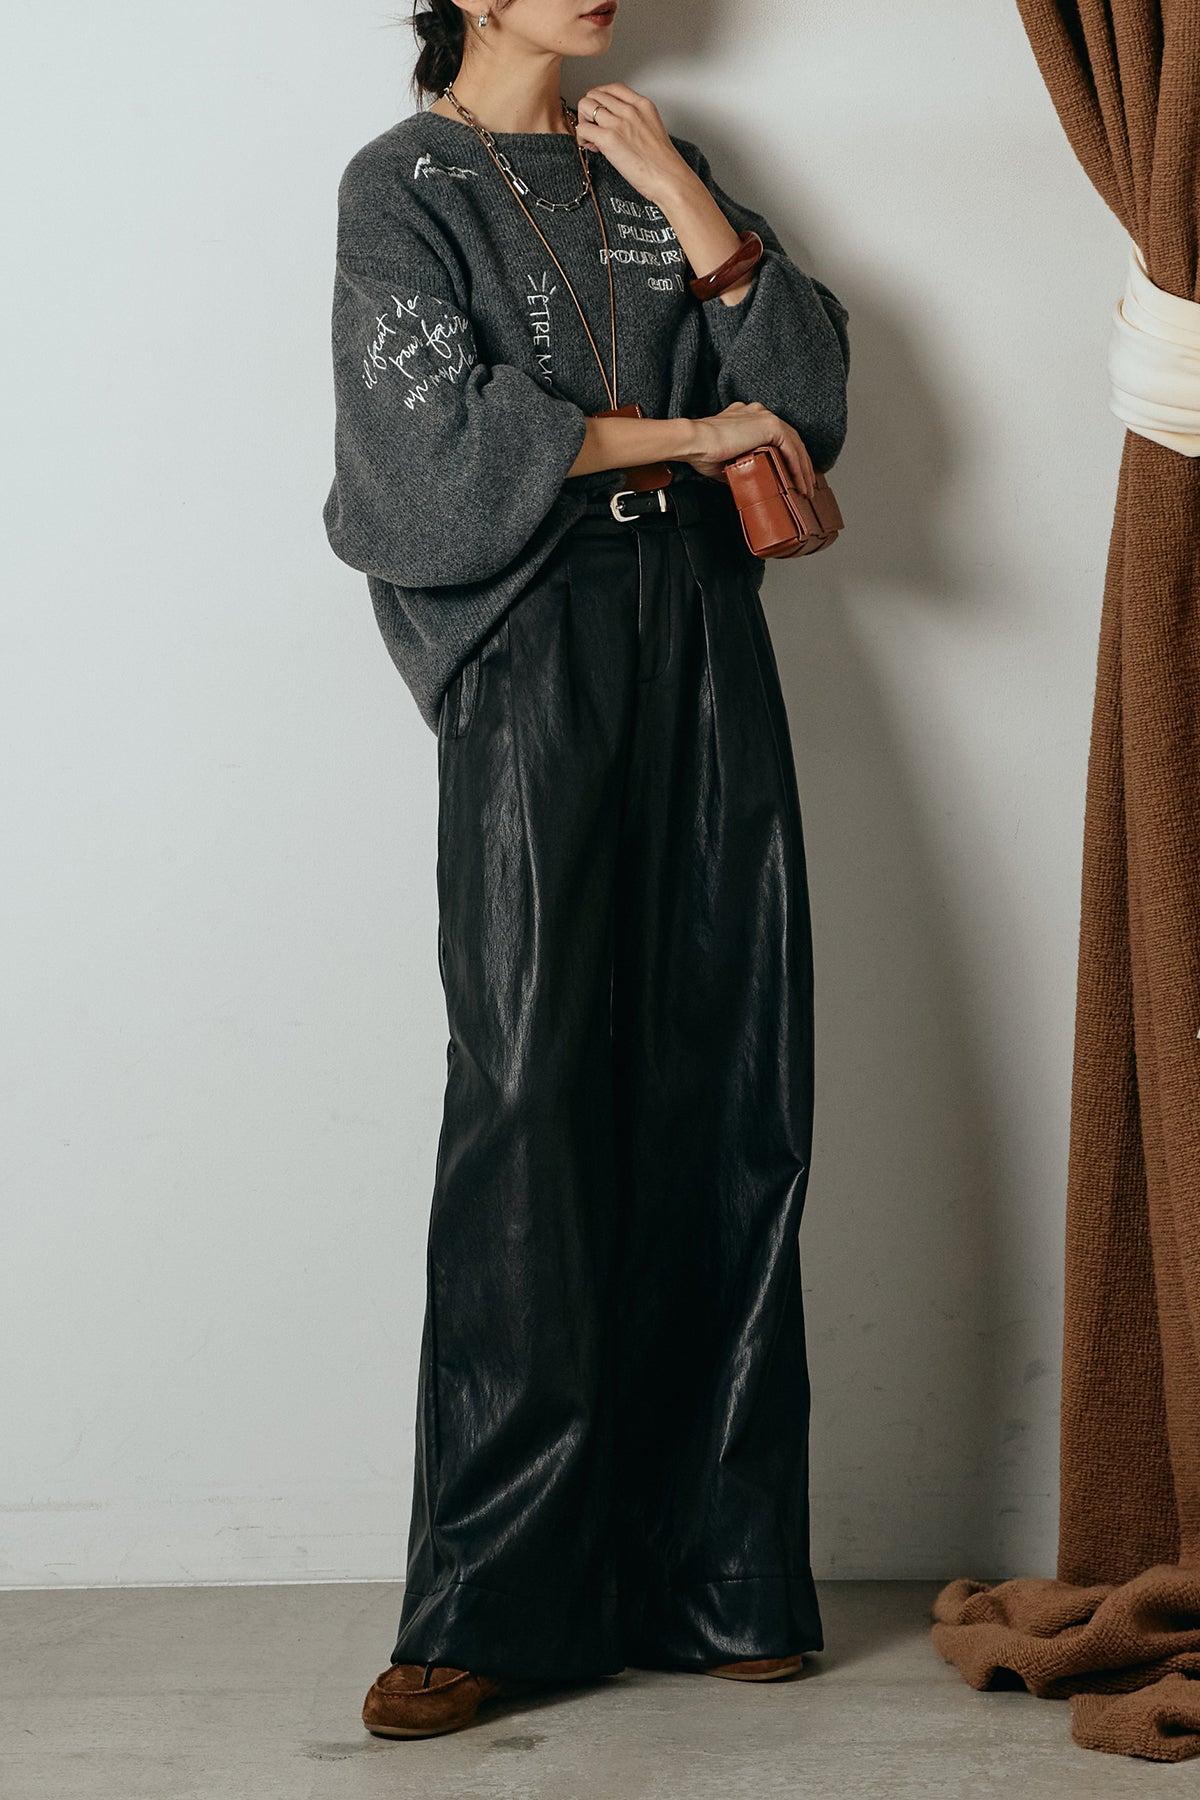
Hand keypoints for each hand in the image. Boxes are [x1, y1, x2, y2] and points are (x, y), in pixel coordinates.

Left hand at [572, 82, 689, 203]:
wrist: (669, 178)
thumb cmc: (663, 163)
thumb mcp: (653, 129)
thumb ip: (637, 121)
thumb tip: (619, 126)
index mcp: (642, 105)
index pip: (613, 88)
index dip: (602, 99)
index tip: (602, 112)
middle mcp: (629, 110)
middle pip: (595, 95)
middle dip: (590, 111)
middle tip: (596, 128)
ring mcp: (618, 122)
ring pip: (585, 106)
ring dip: (584, 122)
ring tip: (593, 139)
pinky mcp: (608, 139)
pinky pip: (582, 128)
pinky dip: (582, 138)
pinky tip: (593, 148)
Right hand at [684, 402, 815, 497]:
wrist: (696, 441)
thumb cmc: (702, 452)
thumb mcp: (726, 462)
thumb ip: (741, 468)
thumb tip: (748, 483)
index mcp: (747, 417)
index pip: (775, 437)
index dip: (787, 457)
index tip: (791, 475)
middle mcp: (759, 413)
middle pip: (790, 439)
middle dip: (800, 464)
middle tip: (805, 485)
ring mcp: (766, 417)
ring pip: (794, 444)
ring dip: (803, 469)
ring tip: (806, 489)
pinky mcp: (770, 426)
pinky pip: (791, 449)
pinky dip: (797, 468)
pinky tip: (800, 483)